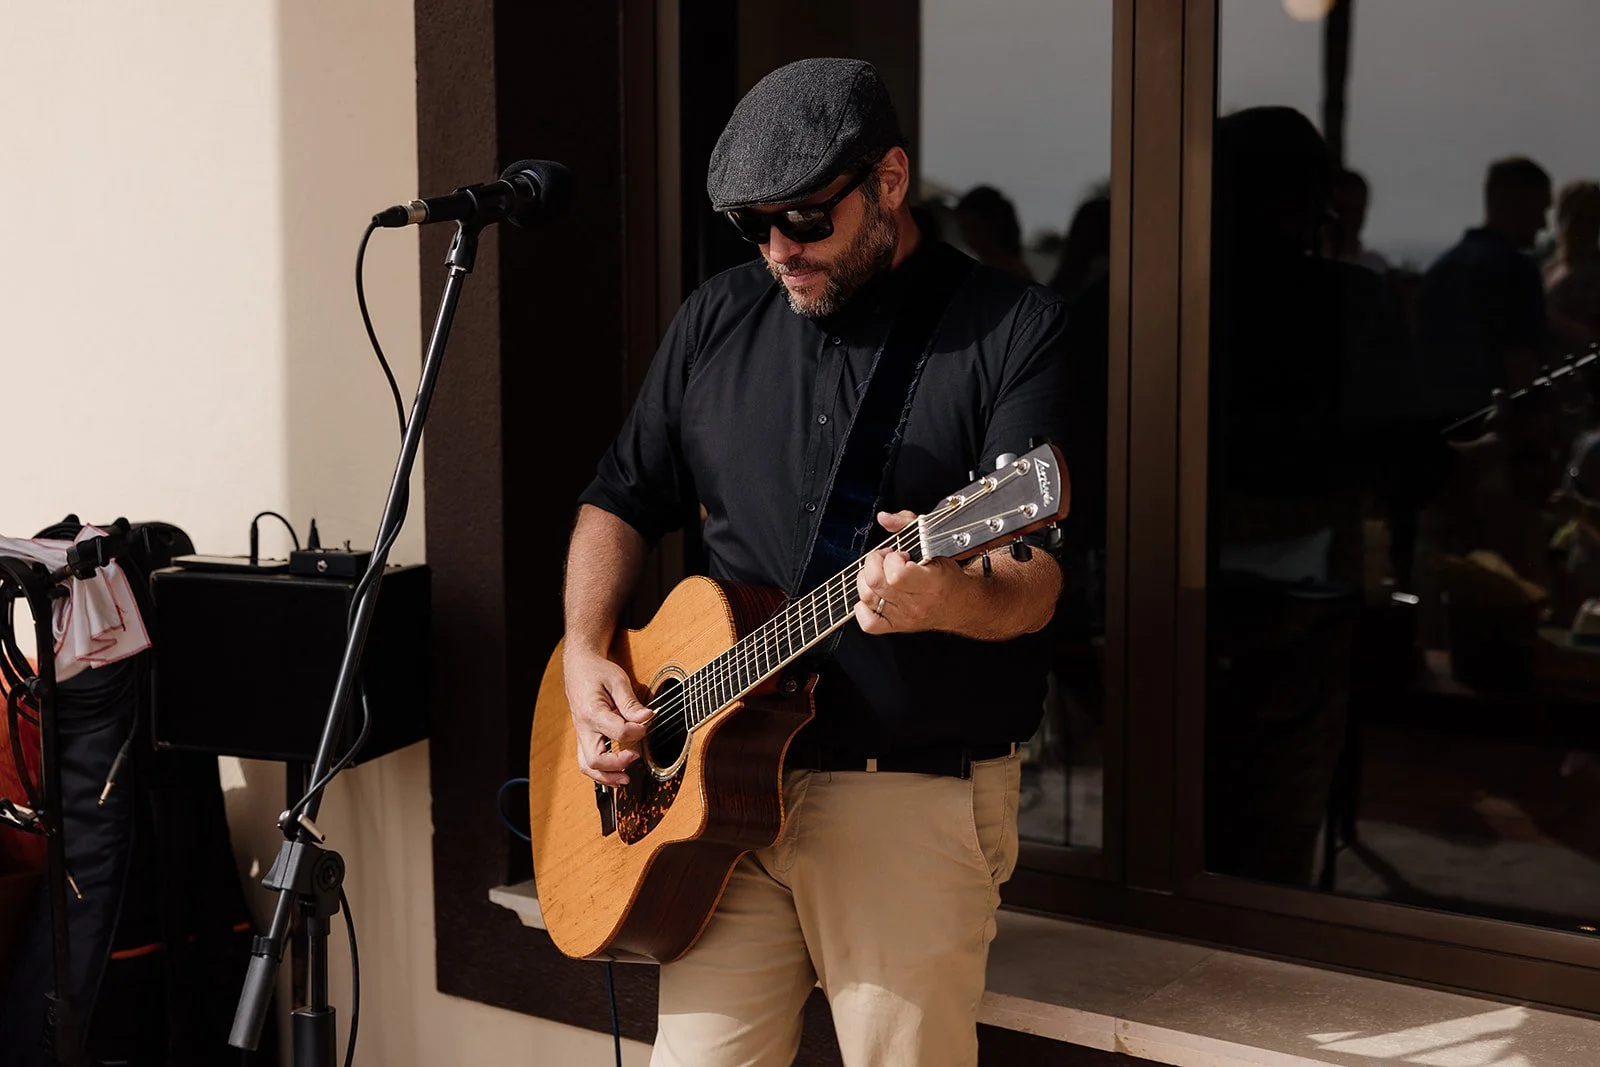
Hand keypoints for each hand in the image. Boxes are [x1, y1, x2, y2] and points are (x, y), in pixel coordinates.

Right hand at [562, 647, 651, 785]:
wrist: (578, 667)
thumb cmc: (597, 672)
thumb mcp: (618, 680)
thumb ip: (631, 702)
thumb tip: (646, 718)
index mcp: (592, 712)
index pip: (618, 732)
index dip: (637, 731)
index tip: (647, 724)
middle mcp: (583, 727)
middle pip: (595, 759)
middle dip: (617, 765)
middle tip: (636, 757)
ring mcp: (581, 734)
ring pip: (587, 766)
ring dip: (606, 777)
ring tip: (626, 780)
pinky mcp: (583, 737)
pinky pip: (586, 761)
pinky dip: (600, 772)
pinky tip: (616, 775)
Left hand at [854, 510, 967, 635]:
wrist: (961, 605)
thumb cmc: (948, 576)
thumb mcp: (935, 544)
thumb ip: (908, 524)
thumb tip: (884, 518)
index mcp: (930, 584)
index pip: (896, 575)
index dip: (892, 559)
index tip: (901, 553)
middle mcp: (915, 604)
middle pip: (876, 583)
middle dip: (874, 562)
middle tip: (885, 558)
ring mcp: (904, 617)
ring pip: (868, 598)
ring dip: (866, 579)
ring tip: (879, 572)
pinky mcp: (897, 626)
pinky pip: (868, 623)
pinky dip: (862, 608)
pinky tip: (873, 595)